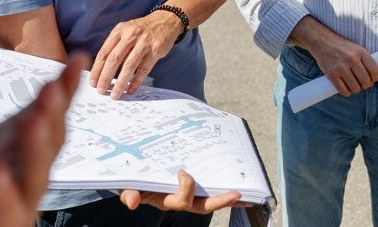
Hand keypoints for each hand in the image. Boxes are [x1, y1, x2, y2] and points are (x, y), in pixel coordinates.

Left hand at [0, 46, 84, 226]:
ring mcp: (10, 202)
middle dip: (54, 113)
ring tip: (33, 119)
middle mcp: (15, 172)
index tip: (76, 57)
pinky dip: (5, 194)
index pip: (44, 112)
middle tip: (54, 87)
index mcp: (6, 147)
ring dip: (38, 147)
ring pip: (38, 175)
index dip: (62, 87)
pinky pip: (9, 213)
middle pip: (49, 139)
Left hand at [90, 8, 183, 98]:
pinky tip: (130, 90)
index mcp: (119, 30)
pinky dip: (136, 82)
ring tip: (115, 94)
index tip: (93, 82)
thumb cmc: (142, 29)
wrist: (166, 20)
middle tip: (101, 90)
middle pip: (114, 59)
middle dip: (105, 77)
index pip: (104, 52)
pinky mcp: (156, 50)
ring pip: (129, 66)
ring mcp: (144, 42)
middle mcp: (131, 35)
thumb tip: (102, 70)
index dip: (97, 69)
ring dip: (120, 83)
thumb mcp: (126, 31)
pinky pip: (144, 69)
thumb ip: (115, 46)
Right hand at [119, 169, 242, 213]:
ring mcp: (188, 195)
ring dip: (227, 199)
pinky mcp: (194, 188)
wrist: (134, 174)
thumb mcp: (129, 187)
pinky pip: (211, 193)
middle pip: (203, 207)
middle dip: (220, 202)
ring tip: (247, 195)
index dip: (187, 188)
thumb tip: (132, 202)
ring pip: (210, 201)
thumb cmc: (134, 180)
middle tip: (237, 194)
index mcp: (166, 200)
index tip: (183, 171)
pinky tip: (240, 189)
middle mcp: (180, 200)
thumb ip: (130, 194)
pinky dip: (224, 194)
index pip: (183, 201)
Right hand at [308, 31, 377, 96]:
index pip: (374, 70)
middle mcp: (352, 59)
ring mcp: (341, 67)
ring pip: (355, 88)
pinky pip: (344, 91)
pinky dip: (347, 92)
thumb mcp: (356, 48)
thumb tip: (372, 79)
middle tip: (362, 83)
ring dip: (356, 89)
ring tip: (353, 85)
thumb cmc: (342, 47)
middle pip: (366, 81)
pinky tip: (346, 88)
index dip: (375, 78)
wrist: (322, 42)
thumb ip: (365, 61)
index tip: (372, 79)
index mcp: (360, 52)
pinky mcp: (332, 75)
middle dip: (366, 85)